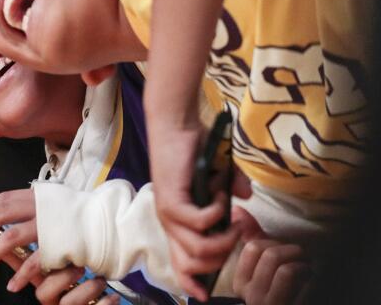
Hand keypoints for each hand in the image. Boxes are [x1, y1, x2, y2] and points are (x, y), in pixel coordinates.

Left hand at [0, 191, 116, 304]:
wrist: (110, 224)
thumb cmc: (81, 216)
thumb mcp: (54, 204)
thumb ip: (32, 207)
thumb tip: (4, 213)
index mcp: (38, 195)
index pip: (3, 199)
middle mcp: (40, 207)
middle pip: (0, 215)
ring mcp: (49, 225)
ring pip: (10, 237)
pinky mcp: (59, 244)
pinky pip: (33, 260)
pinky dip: (20, 274)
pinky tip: (13, 284)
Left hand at [148, 118, 240, 299]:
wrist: (176, 126)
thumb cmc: (195, 149)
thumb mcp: (218, 176)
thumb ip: (231, 190)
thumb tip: (246, 198)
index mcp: (177, 223)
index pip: (180, 264)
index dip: (193, 282)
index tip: (205, 294)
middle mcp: (170, 223)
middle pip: (194, 265)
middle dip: (223, 257)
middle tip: (236, 234)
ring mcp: (169, 213)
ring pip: (199, 249)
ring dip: (225, 236)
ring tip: (231, 216)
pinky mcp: (171, 201)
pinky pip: (201, 222)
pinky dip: (218, 211)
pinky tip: (218, 194)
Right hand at [233, 237, 309, 304]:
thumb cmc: (276, 298)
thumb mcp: (260, 275)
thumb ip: (253, 247)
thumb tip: (241, 213)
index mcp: (241, 283)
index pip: (252, 248)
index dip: (273, 242)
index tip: (283, 249)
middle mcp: (251, 294)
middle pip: (270, 255)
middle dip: (293, 250)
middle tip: (302, 255)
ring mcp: (269, 304)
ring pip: (285, 269)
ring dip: (304, 264)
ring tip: (308, 269)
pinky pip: (302, 285)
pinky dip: (311, 278)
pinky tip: (312, 282)